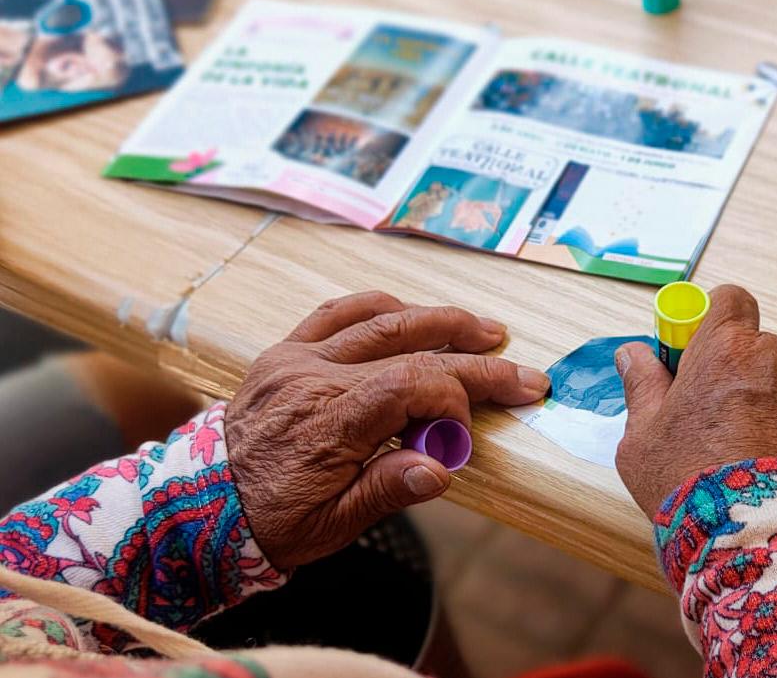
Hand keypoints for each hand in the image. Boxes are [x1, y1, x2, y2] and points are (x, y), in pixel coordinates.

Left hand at [225, 292, 550, 569]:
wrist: (199, 507)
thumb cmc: (271, 520)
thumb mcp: (330, 525)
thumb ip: (387, 491)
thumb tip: (441, 470)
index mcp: (327, 423)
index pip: (410, 384)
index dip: (454, 399)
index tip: (467, 434)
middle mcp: (313, 379)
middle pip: (409, 349)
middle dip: (474, 359)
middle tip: (521, 372)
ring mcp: (297, 359)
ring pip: (381, 322)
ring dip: (440, 321)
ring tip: (483, 331)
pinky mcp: (284, 352)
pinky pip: (337, 313)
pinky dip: (381, 308)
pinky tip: (414, 313)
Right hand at [614, 285, 776, 520]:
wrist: (762, 545)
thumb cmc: (692, 489)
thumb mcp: (642, 440)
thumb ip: (642, 386)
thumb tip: (633, 353)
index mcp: (728, 349)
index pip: (730, 301)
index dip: (718, 322)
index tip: (707, 353)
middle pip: (765, 350)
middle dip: (750, 378)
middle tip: (731, 427)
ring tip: (767, 461)